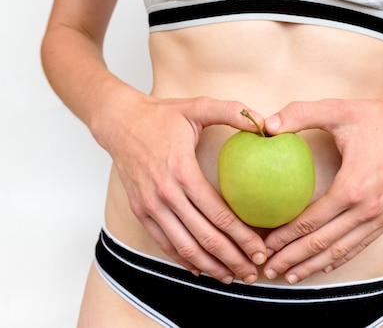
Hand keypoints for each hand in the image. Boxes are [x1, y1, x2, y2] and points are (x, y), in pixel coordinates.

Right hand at [93, 92, 267, 283]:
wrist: (118, 122)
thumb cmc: (161, 115)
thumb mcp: (197, 106)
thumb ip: (232, 111)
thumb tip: (264, 123)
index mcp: (182, 171)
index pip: (219, 213)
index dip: (243, 236)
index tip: (261, 249)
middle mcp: (165, 194)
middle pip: (205, 237)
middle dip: (233, 258)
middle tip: (254, 271)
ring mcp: (150, 206)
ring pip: (184, 247)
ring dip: (211, 266)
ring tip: (233, 276)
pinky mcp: (141, 211)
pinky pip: (165, 243)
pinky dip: (184, 260)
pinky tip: (202, 269)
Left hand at [261, 92, 382, 283]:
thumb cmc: (376, 117)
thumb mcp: (336, 109)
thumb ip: (298, 114)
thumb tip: (266, 126)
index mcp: (353, 186)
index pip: (311, 221)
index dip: (285, 237)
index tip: (264, 246)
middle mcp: (369, 208)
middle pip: (323, 242)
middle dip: (292, 258)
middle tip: (267, 269)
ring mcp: (382, 216)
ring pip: (341, 250)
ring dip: (312, 265)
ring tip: (288, 276)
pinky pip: (360, 244)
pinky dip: (339, 257)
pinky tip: (322, 265)